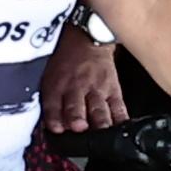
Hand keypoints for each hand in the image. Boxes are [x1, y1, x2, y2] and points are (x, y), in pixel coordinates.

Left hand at [42, 13, 129, 137]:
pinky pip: (119, 107)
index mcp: (55, 86)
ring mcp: (96, 90)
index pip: (52, 105)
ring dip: (100, 121)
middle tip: (79, 127)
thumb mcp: (48, 77)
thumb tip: (52, 127)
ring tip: (102, 131)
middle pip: (76, 107)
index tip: (57, 129)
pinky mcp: (114, 90)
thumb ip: (49, 101)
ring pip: (99, 109)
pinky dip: (121, 119)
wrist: (87, 39)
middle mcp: (75, 88)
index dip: (54, 118)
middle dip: (78, 118)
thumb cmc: (65, 61)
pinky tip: (122, 128)